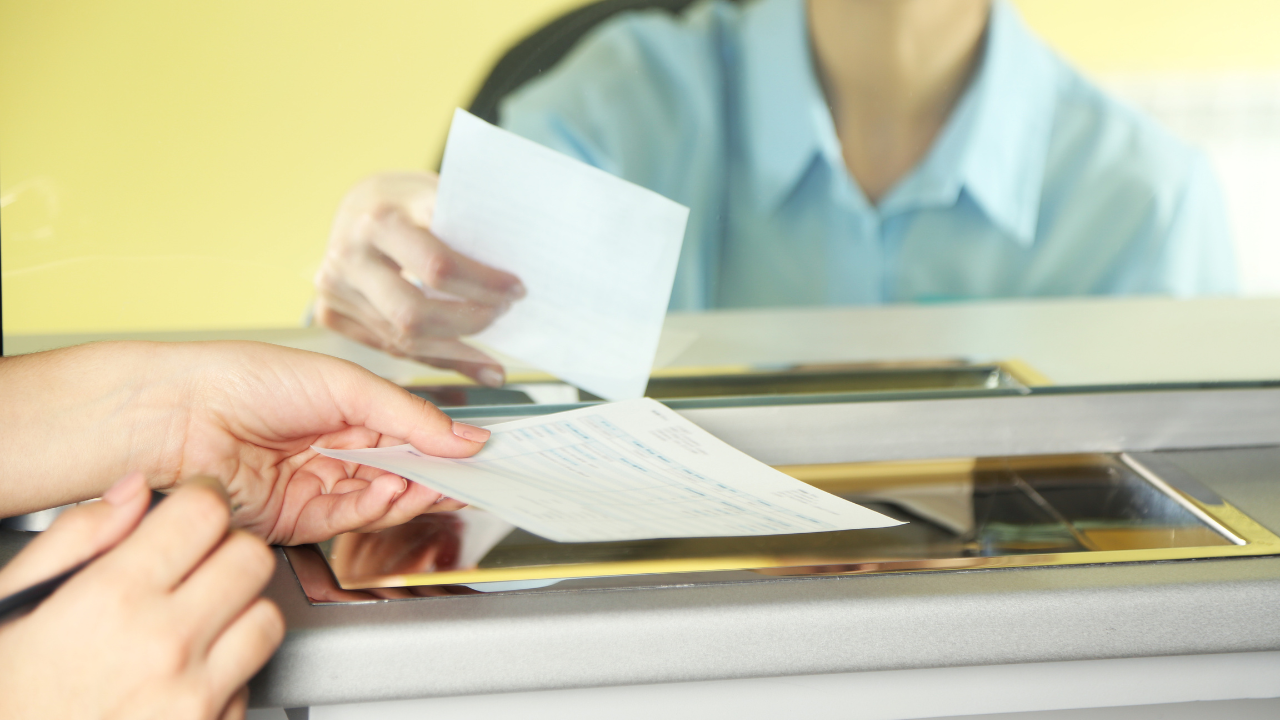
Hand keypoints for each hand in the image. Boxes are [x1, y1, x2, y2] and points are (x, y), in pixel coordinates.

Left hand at [0, 341, 491, 543]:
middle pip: (398, 470)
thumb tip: (463, 436)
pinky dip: (379, 507)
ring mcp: (313, 484)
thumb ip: (407, 415)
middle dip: (435, 474)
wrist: (175, 415)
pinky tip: (398, 491)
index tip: (478, 451)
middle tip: (471, 476)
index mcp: (341, 409)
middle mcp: (329, 449)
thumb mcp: (343, 383)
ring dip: (412, 492)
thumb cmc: (242, 379)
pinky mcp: (295, 518)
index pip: (406, 433)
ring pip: (380, 498)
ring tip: (437, 482)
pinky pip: (349, 519)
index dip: (442, 443)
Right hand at [0, 474, 283, 719]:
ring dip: (239, 611)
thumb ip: (76, 539)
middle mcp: (164, 647)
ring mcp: (195, 699)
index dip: (198, 501)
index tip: (189, 510)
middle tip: (194, 564)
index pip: (204, 513)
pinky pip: (249, 685)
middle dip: (226, 550)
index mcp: (110, 601)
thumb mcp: (10, 608)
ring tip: (192, 622)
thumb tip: (135, 491)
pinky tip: (179, 679)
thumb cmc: (5, 698)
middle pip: (251, 557)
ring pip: (267, 619)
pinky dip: (227, 674)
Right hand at [313, 170, 525, 386]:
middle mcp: (349, 255)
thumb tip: (512, 283)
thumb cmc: (409, 201)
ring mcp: (335, 288)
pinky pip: (391, 348)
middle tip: (502, 313)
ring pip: (403, 340)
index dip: (483, 285)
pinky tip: (469, 358)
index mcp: (379, 219)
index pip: (438, 267)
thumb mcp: (438, 196)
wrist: (359, 204)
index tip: (516, 290)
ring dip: (457, 347)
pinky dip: (436, 358)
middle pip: (414, 314)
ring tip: (491, 343)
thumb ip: (467, 232)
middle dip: (469, 321)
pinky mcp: (331, 312)